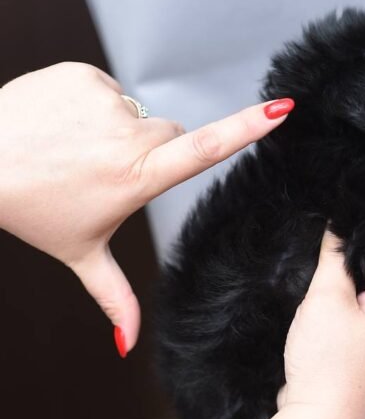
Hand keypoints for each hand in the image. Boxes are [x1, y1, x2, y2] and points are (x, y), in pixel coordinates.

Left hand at [0, 62, 292, 352]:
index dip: (247, 129)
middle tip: (102, 169)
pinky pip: (108, 88)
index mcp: (134, 177)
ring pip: (138, 112)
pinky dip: (91, 103)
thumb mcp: (80, 253)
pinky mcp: (83, 74)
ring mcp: (104, 100)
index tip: (281, 110)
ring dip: (118, 127)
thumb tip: (131, 344)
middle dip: (150, 149)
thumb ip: (115, 298)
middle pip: (169, 133)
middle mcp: (125, 136)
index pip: (203, 151)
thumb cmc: (29, 208)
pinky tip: (63, 123)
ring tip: (74, 147)